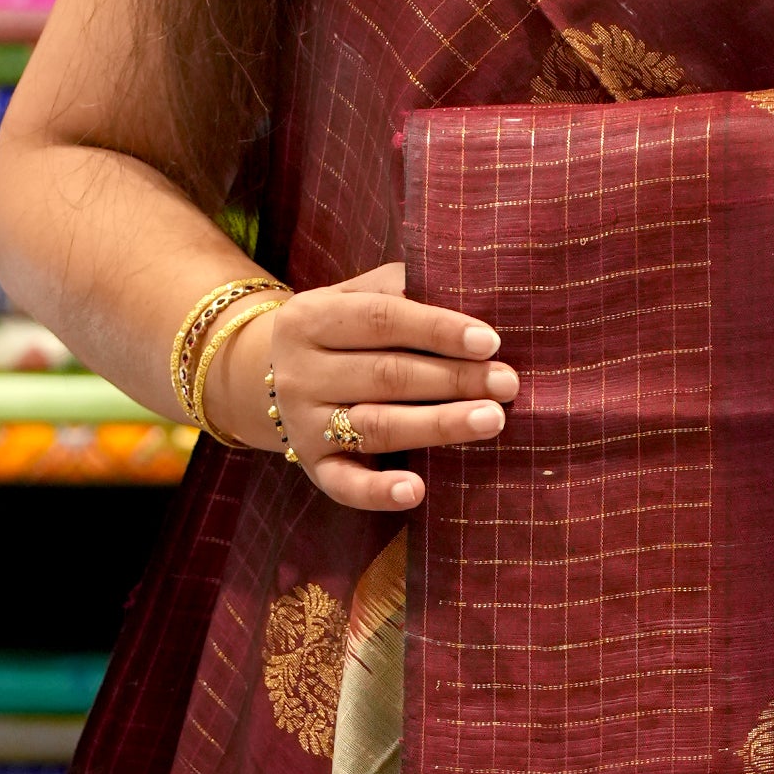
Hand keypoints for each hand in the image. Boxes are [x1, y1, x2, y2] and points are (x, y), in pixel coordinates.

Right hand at [201, 259, 516, 512]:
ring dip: (438, 425)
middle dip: (454, 379)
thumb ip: (397, 288)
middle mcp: (300, 372)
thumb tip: (463, 282)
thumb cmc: (340, 332)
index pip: (381, 319)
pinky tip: (416, 491)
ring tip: (492, 420)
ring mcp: (303, 424)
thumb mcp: (352, 297)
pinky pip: (345, 484)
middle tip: (508, 383)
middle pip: (387, 374)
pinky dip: (379, 491)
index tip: (489, 341)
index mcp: (309, 317)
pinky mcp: (313, 467)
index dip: (437, 329)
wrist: (266, 378)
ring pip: (377, 426)